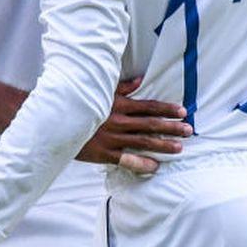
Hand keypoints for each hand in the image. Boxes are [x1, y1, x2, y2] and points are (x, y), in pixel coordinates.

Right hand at [76, 78, 190, 172]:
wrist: (58, 123)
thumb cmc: (80, 105)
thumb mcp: (101, 92)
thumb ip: (122, 87)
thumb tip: (140, 80)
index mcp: (119, 105)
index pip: (149, 107)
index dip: (167, 109)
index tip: (182, 111)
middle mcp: (118, 122)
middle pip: (151, 125)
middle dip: (171, 128)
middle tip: (189, 130)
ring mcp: (112, 139)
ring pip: (142, 142)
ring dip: (162, 145)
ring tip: (179, 148)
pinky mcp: (103, 153)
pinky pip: (126, 160)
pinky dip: (141, 164)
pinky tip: (154, 166)